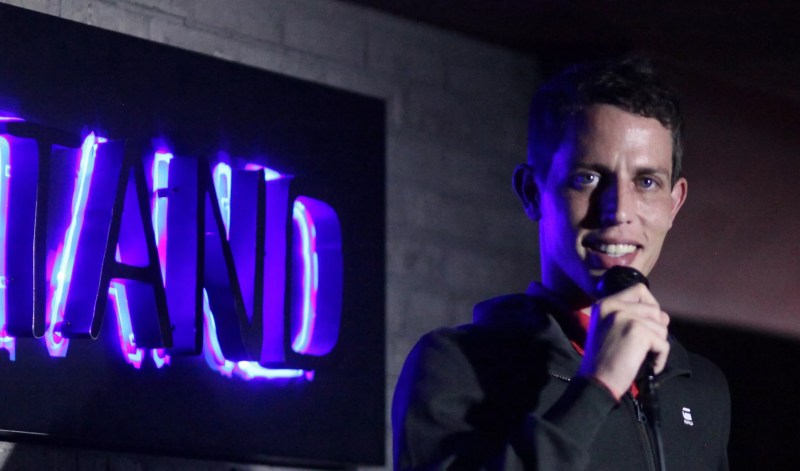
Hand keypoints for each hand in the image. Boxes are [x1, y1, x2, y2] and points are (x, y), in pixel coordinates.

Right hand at [578, 283, 669, 399]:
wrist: (596, 382)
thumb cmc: (604, 360)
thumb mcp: (612, 330)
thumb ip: (633, 317)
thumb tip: (663, 316)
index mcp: (604, 303)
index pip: (639, 289)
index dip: (650, 305)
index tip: (646, 324)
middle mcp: (613, 305)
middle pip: (654, 309)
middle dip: (656, 329)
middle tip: (643, 346)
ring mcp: (625, 317)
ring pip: (661, 326)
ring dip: (657, 345)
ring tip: (641, 357)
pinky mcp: (637, 331)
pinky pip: (663, 343)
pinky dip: (660, 358)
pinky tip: (648, 366)